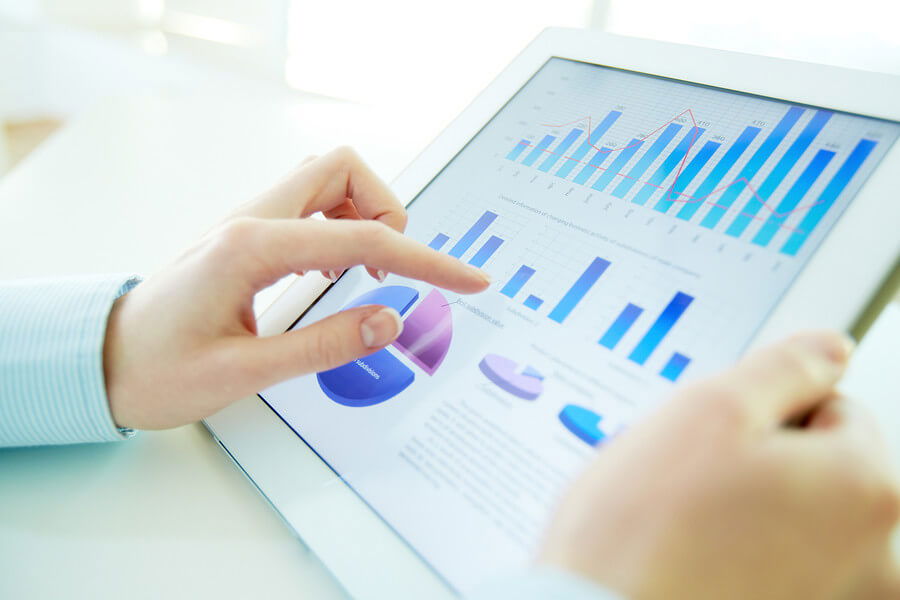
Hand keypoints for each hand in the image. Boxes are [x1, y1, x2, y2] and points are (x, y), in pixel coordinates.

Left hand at [103, 147, 489, 429]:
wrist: (101, 362)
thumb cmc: (157, 370)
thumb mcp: (244, 373)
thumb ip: (323, 345)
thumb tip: (389, 320)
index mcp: (252, 248)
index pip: (362, 240)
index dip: (425, 259)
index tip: (468, 279)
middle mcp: (251, 221)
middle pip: (342, 169)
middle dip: (387, 211)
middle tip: (390, 271)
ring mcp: (249, 223)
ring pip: (327, 180)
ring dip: (363, 216)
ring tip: (366, 278)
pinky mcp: (249, 237)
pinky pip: (309, 207)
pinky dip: (340, 228)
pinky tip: (335, 275)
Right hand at [539, 331, 898, 599]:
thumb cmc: (646, 533)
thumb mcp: (710, 409)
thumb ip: (785, 367)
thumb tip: (828, 349)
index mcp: (863, 488)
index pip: (836, 404)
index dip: (767, 404)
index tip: (719, 429)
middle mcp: (868, 554)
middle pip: (817, 463)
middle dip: (758, 456)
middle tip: (693, 474)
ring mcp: (832, 595)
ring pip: (788, 511)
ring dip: (742, 502)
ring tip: (684, 518)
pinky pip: (770, 557)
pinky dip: (735, 547)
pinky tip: (689, 552)